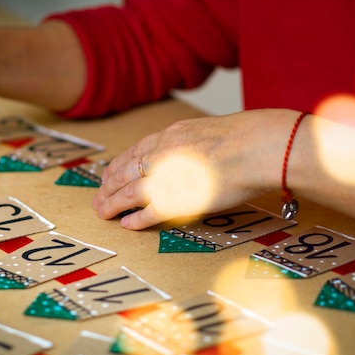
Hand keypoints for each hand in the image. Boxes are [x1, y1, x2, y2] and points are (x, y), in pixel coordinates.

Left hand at [93, 109, 297, 228]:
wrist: (256, 147)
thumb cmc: (246, 138)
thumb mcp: (211, 130)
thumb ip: (196, 143)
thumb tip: (198, 152)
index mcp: (172, 136)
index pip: (136, 151)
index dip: (120, 165)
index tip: (110, 174)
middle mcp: (163, 154)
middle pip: (126, 171)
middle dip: (109, 186)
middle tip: (98, 197)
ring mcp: (168, 176)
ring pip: (130, 191)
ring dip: (113, 203)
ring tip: (102, 212)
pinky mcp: (178, 199)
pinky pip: (150, 212)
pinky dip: (136, 219)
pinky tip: (126, 225)